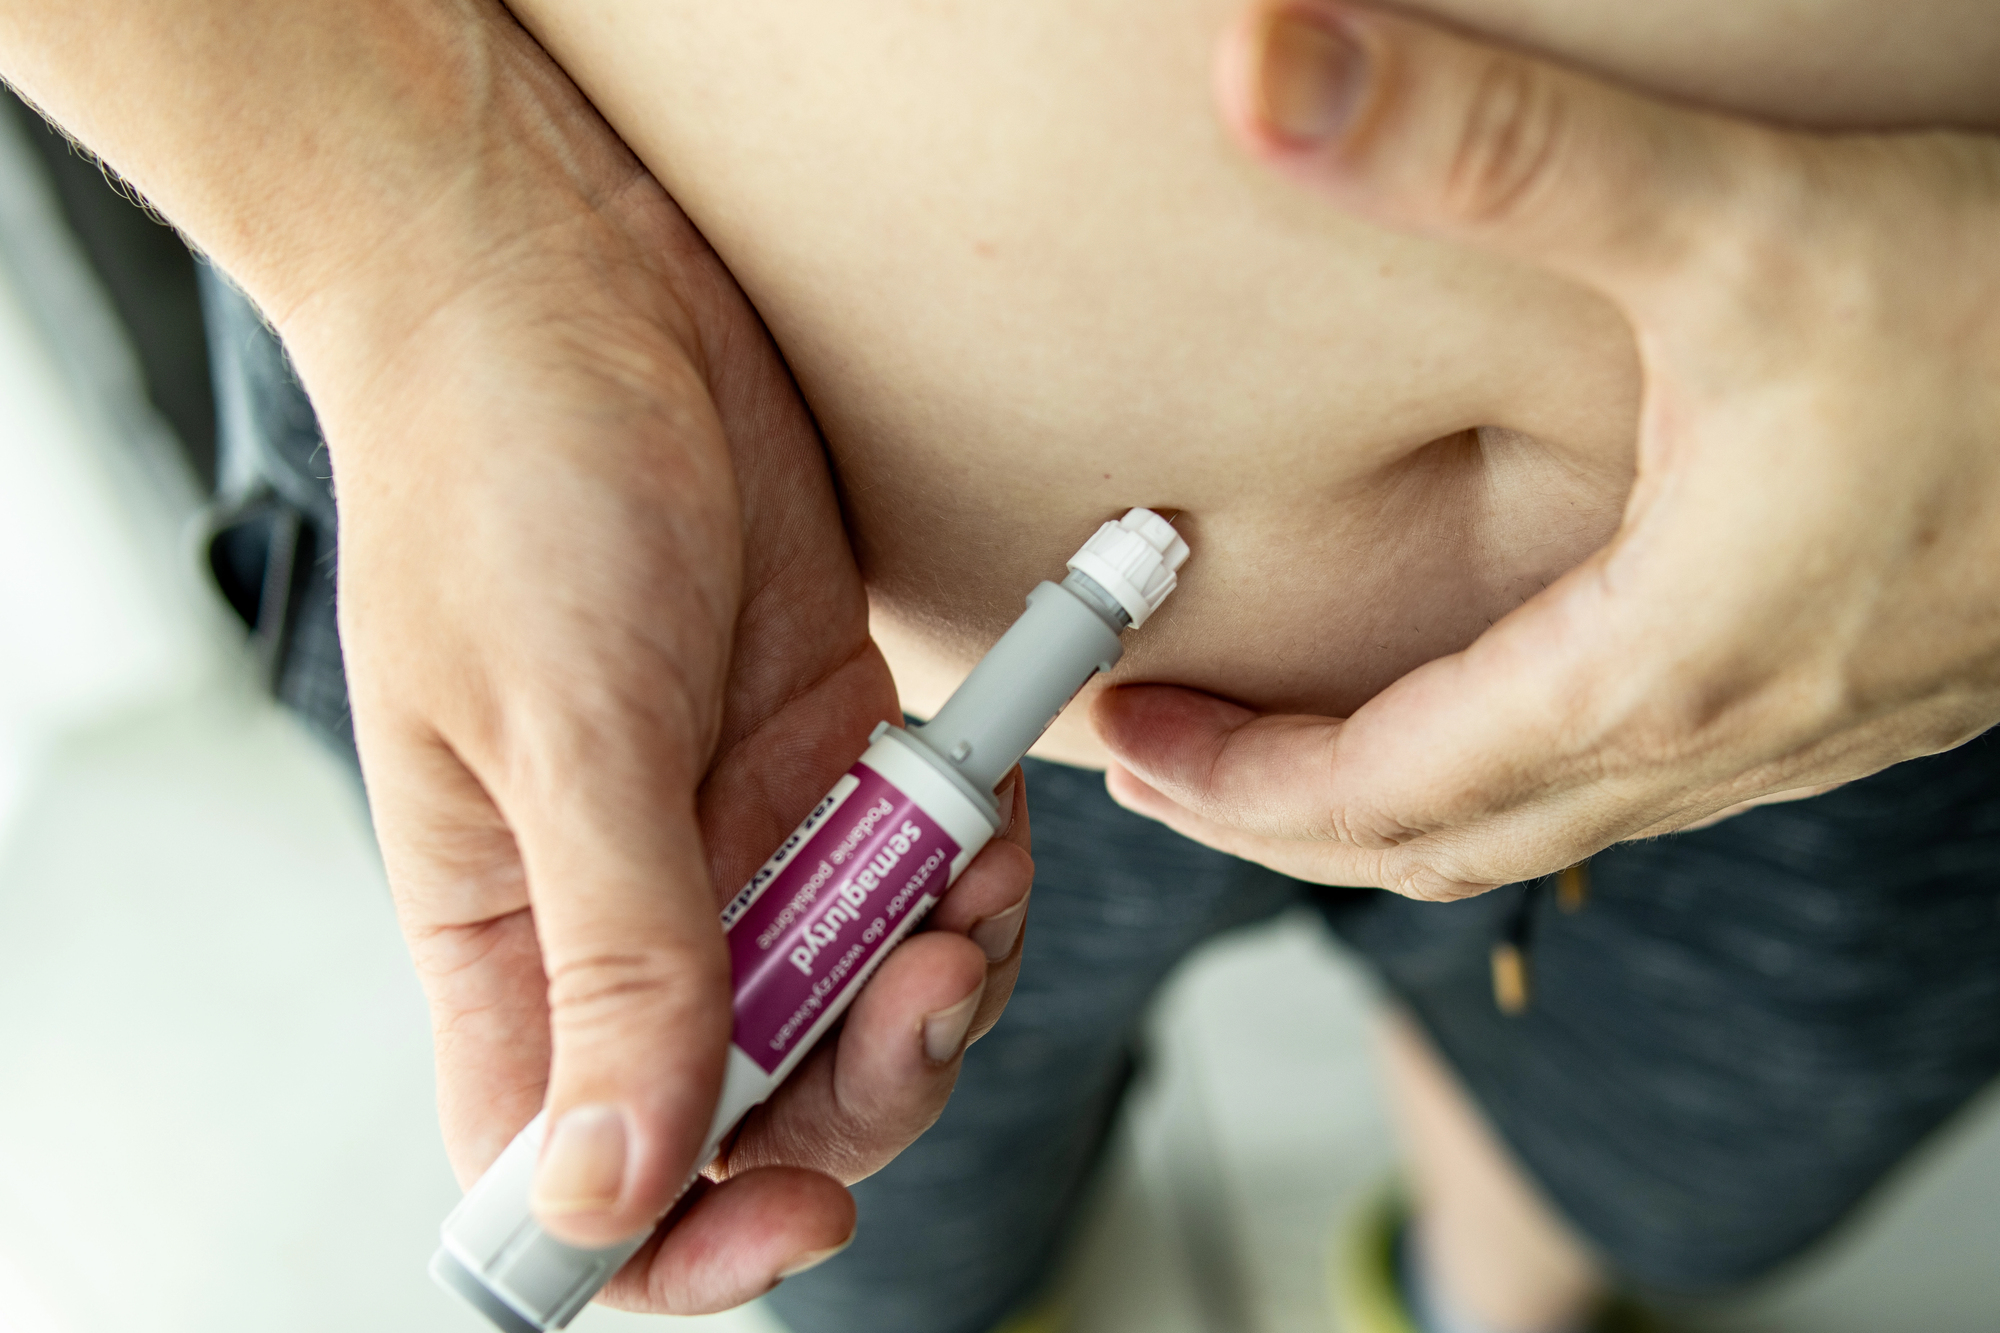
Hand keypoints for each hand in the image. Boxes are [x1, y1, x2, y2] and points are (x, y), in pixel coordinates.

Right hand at [1, 0, 1028, 1307]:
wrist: (573, 285)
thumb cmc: (508, 485)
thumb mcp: (558, 733)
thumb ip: (615, 964)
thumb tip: (612, 1191)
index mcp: (513, 941)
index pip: (576, 1172)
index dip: (679, 1237)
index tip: (795, 1214)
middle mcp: (628, 907)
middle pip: (760, 1103)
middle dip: (867, 1086)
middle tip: (929, 990)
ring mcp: (734, 829)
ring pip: (863, 995)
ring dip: (941, 972)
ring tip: (975, 880)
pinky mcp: (820, 747)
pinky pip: (920, 869)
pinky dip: (972, 866)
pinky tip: (985, 812)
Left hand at [1096, 1, 1999, 898]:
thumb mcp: (1733, 219)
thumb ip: (1493, 147)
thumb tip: (1269, 74)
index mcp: (1652, 676)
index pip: (1372, 798)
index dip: (1225, 780)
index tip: (1118, 735)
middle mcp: (1711, 742)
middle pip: (1436, 844)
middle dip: (1278, 815)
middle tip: (1160, 758)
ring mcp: (1784, 740)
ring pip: (1534, 825)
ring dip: (1388, 802)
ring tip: (1287, 744)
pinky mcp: (1841, 696)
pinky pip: (1626, 780)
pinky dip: (1507, 766)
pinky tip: (1492, 692)